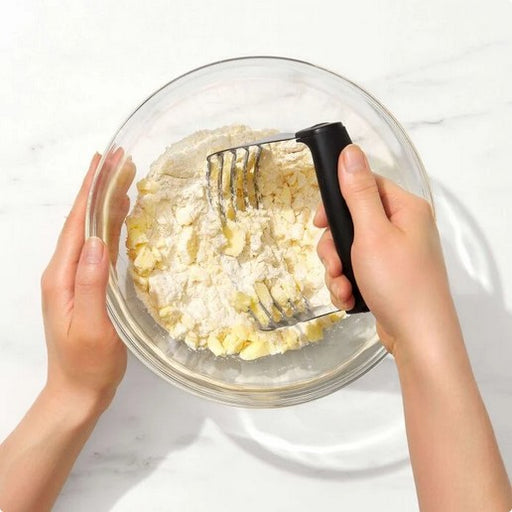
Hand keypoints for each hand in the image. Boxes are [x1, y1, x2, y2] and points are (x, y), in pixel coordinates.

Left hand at [41, 150, 133, 411]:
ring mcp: (72, 277)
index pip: (77, 223)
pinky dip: (109, 225)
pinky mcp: (84, 285)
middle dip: (99, 187)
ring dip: (105, 202)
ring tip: (123, 178)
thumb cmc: (88, 364)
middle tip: (121, 159)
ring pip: (90, 230)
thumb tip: (99, 242)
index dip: (91, 190)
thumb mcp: (91, 326)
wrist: (77, 391)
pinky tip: (120, 216)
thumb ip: (92, 283)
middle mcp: (63, 271)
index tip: (105, 160)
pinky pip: (96, 246)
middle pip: (82, 220)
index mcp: (62, 276)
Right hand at [314, 144, 451, 354]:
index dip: (338, 201)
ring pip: (350, 249)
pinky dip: (348, 283)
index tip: (319, 221)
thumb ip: (358, 192)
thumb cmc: (399, 283)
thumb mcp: (372, 233)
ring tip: (343, 287)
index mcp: (405, 209)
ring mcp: (395, 254)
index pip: (365, 186)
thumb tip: (350, 153)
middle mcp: (402, 228)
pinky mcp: (386, 276)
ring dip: (338, 269)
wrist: (418, 336)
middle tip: (333, 264)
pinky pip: (356, 270)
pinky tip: (349, 298)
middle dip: (334, 246)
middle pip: (352, 221)